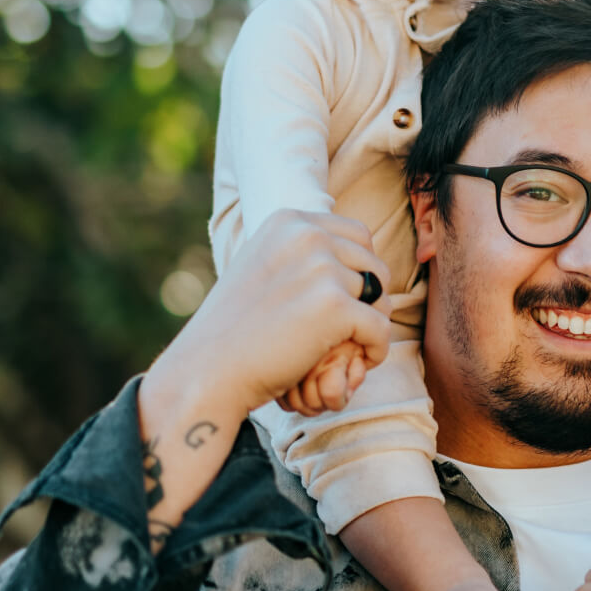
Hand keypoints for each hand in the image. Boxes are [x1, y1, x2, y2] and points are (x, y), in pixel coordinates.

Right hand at [143, 211, 392, 425]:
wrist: (208, 368)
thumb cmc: (234, 327)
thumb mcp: (262, 266)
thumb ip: (301, 252)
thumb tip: (352, 249)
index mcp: (290, 221)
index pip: (357, 235)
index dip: (359, 271)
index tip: (343, 301)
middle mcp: (308, 236)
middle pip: (374, 263)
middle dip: (370, 298)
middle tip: (350, 329)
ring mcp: (322, 269)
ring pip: (381, 297)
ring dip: (370, 325)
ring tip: (347, 347)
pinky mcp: (335, 306)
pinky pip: (382, 328)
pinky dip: (375, 350)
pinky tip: (358, 362)